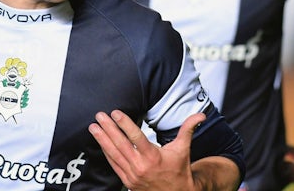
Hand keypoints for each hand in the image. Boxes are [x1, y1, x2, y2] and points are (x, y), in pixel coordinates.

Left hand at [89, 109, 205, 189]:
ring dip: (102, 140)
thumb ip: (188, 129)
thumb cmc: (179, 170)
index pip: (136, 137)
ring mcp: (132, 175)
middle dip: (108, 129)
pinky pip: (113, 165)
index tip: (115, 113)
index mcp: (153, 157)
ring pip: (114, 154)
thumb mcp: (183, 149)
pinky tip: (100, 142)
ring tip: (93, 127)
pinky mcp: (127, 182)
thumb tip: (200, 115)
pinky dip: (106, 153)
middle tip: (99, 115)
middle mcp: (141, 167)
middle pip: (120, 144)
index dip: (125, 124)